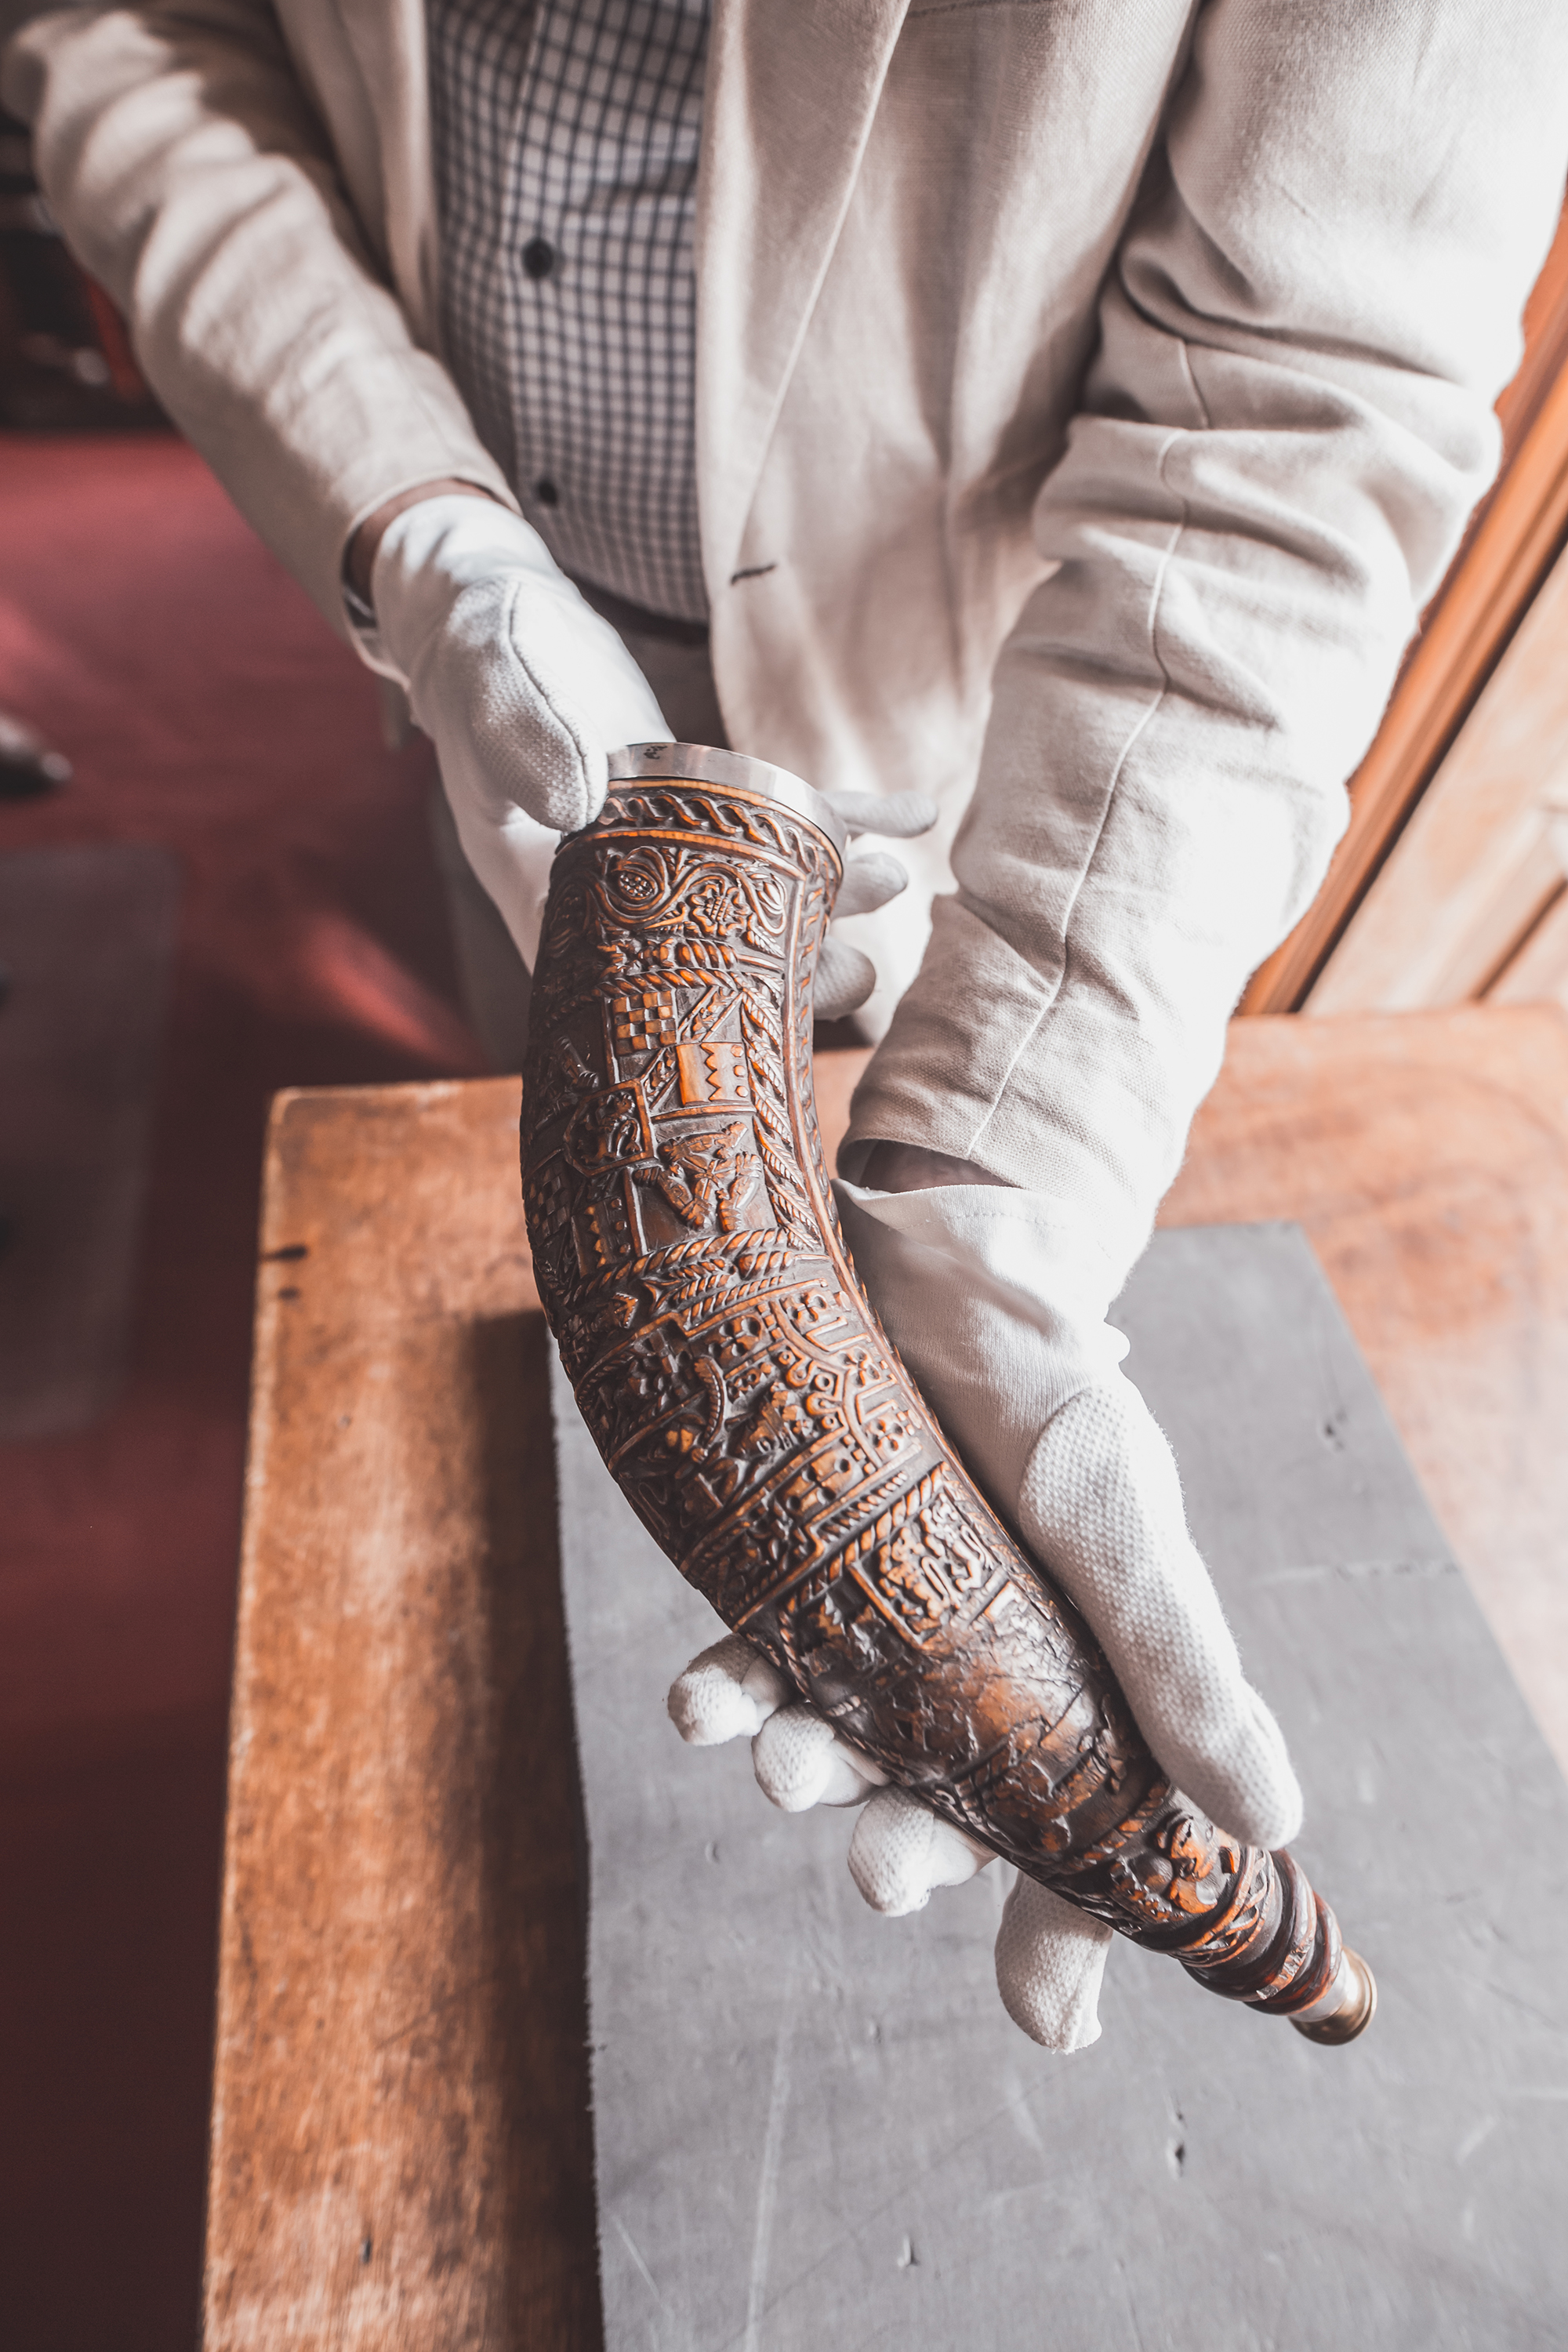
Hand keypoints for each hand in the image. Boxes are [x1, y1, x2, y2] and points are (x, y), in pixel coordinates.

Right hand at [361, 492, 932, 997]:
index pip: (632, 972)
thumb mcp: (490, 689)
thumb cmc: (474, 659)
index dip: (698, 1002)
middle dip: (788, 967)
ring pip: (759, 893)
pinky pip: (783, 819)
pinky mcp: (706, 802)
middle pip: (714, 952)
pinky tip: (909, 809)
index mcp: (553, 887)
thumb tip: (572, 800)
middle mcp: (618, 885)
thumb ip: (524, 740)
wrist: (492, 617)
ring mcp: (669, 849)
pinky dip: (845, 814)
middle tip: (859, 972)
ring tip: (894, 882)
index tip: (762, 1018)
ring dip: (829, 893)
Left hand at [666, 1158, 1302, 2054]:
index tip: (1041, 2019)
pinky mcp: (796, 1576)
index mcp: (1070, 1686)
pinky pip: (754, 1659)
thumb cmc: (1055, 1401)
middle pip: (936, 1811)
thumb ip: (1182, 1668)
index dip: (1054, 1934)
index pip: (1070, 1836)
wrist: (947, 1267)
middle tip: (880, 1868)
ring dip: (809, 1774)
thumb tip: (1270, 1821)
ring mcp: (875, 1631)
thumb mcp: (1125, 1527)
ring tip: (782, 1768)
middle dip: (904, 1849)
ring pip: (838, 1745)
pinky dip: (727, 1695)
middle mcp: (969, 1677)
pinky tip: (701, 1707)